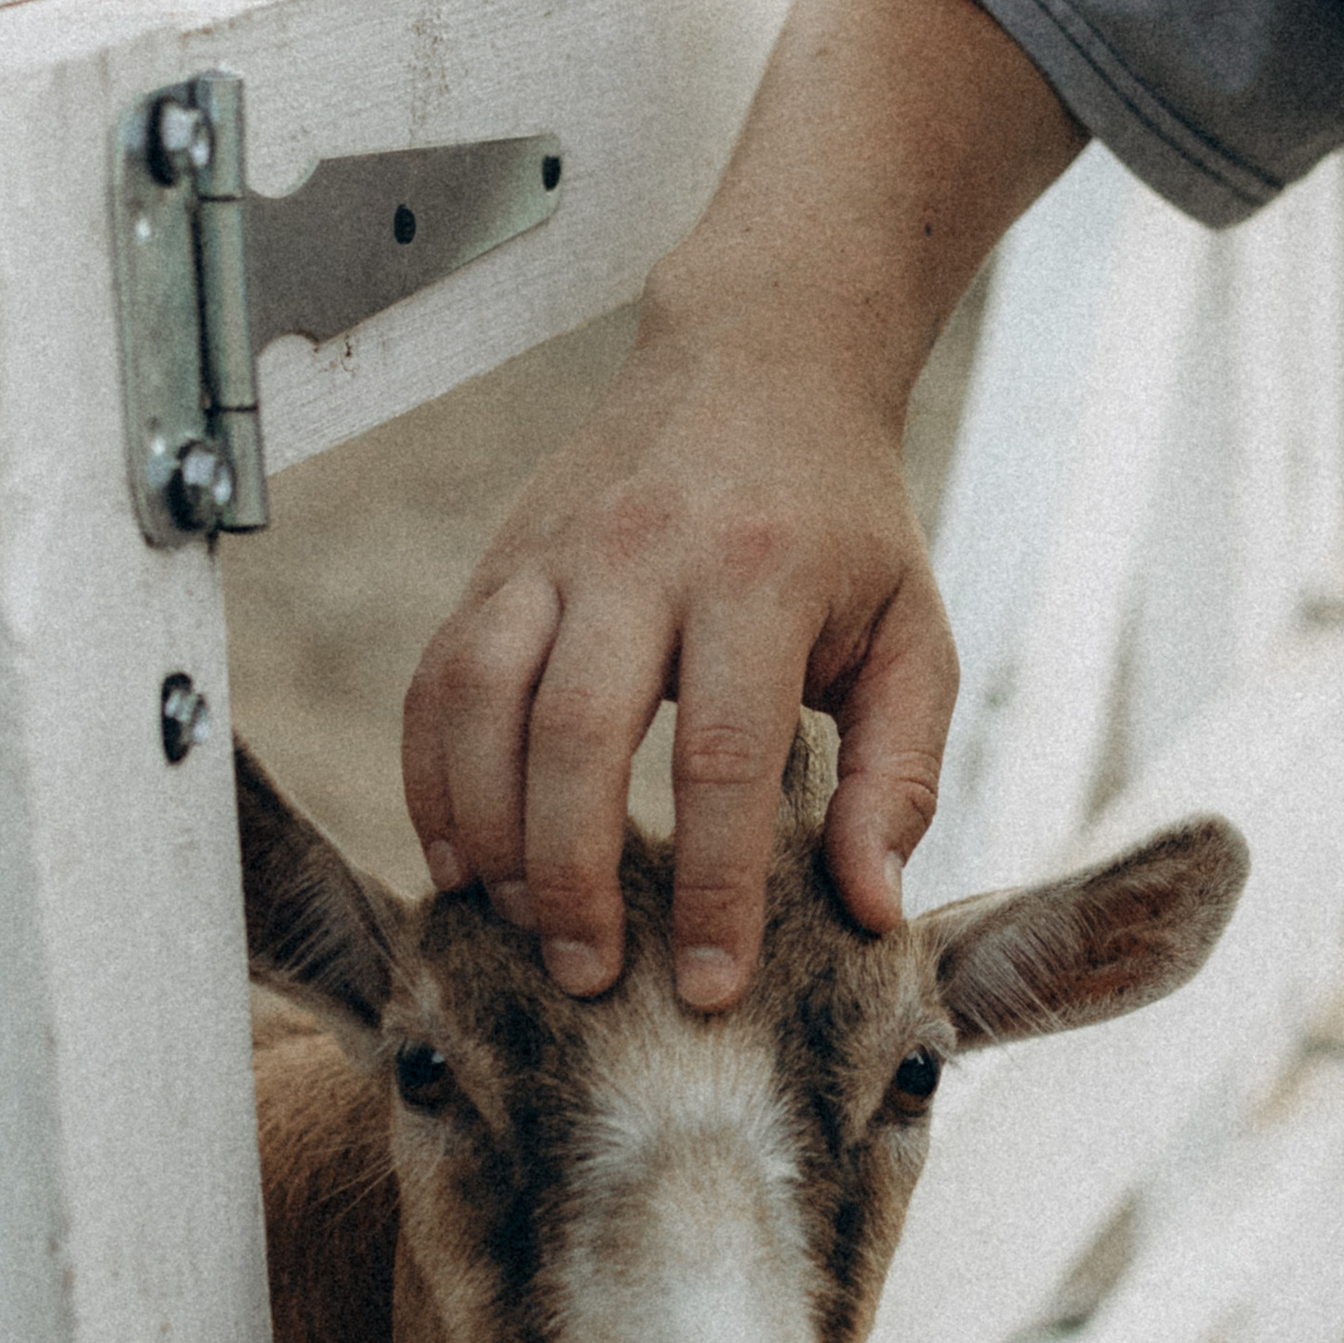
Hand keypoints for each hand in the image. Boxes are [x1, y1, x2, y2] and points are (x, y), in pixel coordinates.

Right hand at [401, 313, 954, 1007]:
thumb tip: (870, 911)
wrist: (758, 357)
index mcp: (758, 576)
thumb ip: (899, 776)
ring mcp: (551, 556)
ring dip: (488, 835)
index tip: (712, 984)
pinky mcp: (496, 563)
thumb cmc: (844, 523)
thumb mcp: (912, 636)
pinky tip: (460, 861)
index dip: (712, 888)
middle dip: (574, 878)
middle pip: (576, 738)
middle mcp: (640, 558)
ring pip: (479, 705)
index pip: (721, 761)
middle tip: (591, 977)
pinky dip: (431, 780)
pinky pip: (434, 682)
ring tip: (522, 927)